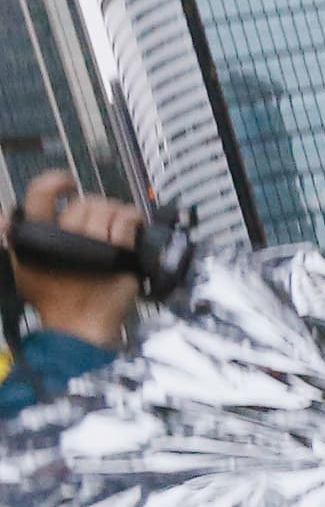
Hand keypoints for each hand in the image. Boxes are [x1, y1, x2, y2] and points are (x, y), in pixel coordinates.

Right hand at [11, 172, 144, 346]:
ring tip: (115, 219)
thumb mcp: (23, 268)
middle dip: (92, 205)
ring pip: (106, 210)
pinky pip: (126, 223)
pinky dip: (130, 217)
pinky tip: (131, 222)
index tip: (66, 182)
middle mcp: (65, 237)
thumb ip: (14, 240)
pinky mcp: (119, 255)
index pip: (40, 194)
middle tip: (97, 217)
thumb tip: (3, 219)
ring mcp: (94, 246)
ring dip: (114, 210)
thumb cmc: (53, 299)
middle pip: (82, 203)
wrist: (78, 325)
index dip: (54, 181)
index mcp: (38, 236)